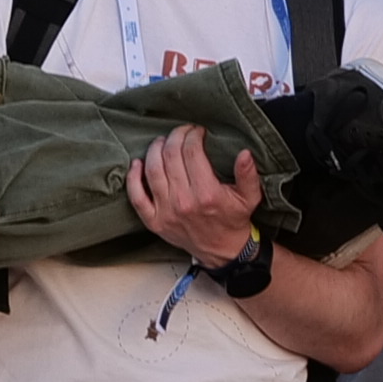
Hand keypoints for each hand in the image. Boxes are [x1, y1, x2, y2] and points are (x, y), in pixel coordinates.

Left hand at [121, 125, 263, 268]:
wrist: (222, 250)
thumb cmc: (234, 220)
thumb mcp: (249, 197)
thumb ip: (248, 175)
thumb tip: (245, 153)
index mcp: (207, 194)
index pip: (192, 152)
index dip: (193, 135)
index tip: (197, 131)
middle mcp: (184, 202)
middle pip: (171, 156)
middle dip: (176, 137)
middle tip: (181, 132)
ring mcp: (166, 212)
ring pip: (152, 171)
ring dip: (155, 150)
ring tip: (163, 141)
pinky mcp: (154, 221)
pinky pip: (136, 197)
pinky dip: (133, 178)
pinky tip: (137, 163)